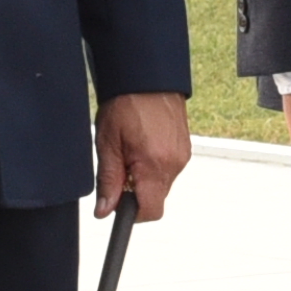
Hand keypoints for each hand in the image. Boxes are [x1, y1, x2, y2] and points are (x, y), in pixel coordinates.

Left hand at [93, 90, 190, 225]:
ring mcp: (182, 156)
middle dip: (135, 191)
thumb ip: (109, 180)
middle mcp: (174, 164)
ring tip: (131, 149)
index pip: (150, 211)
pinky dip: (154, 165)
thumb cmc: (127, 102)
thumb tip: (105, 210)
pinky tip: (142, 145)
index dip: (132, 214)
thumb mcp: (108, 143)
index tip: (118, 204)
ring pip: (161, 184)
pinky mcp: (185, 149)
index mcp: (154, 165)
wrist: (148, 76)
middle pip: (155, 199)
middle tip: (120, 165)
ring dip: (145, 177)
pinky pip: (168, 169)